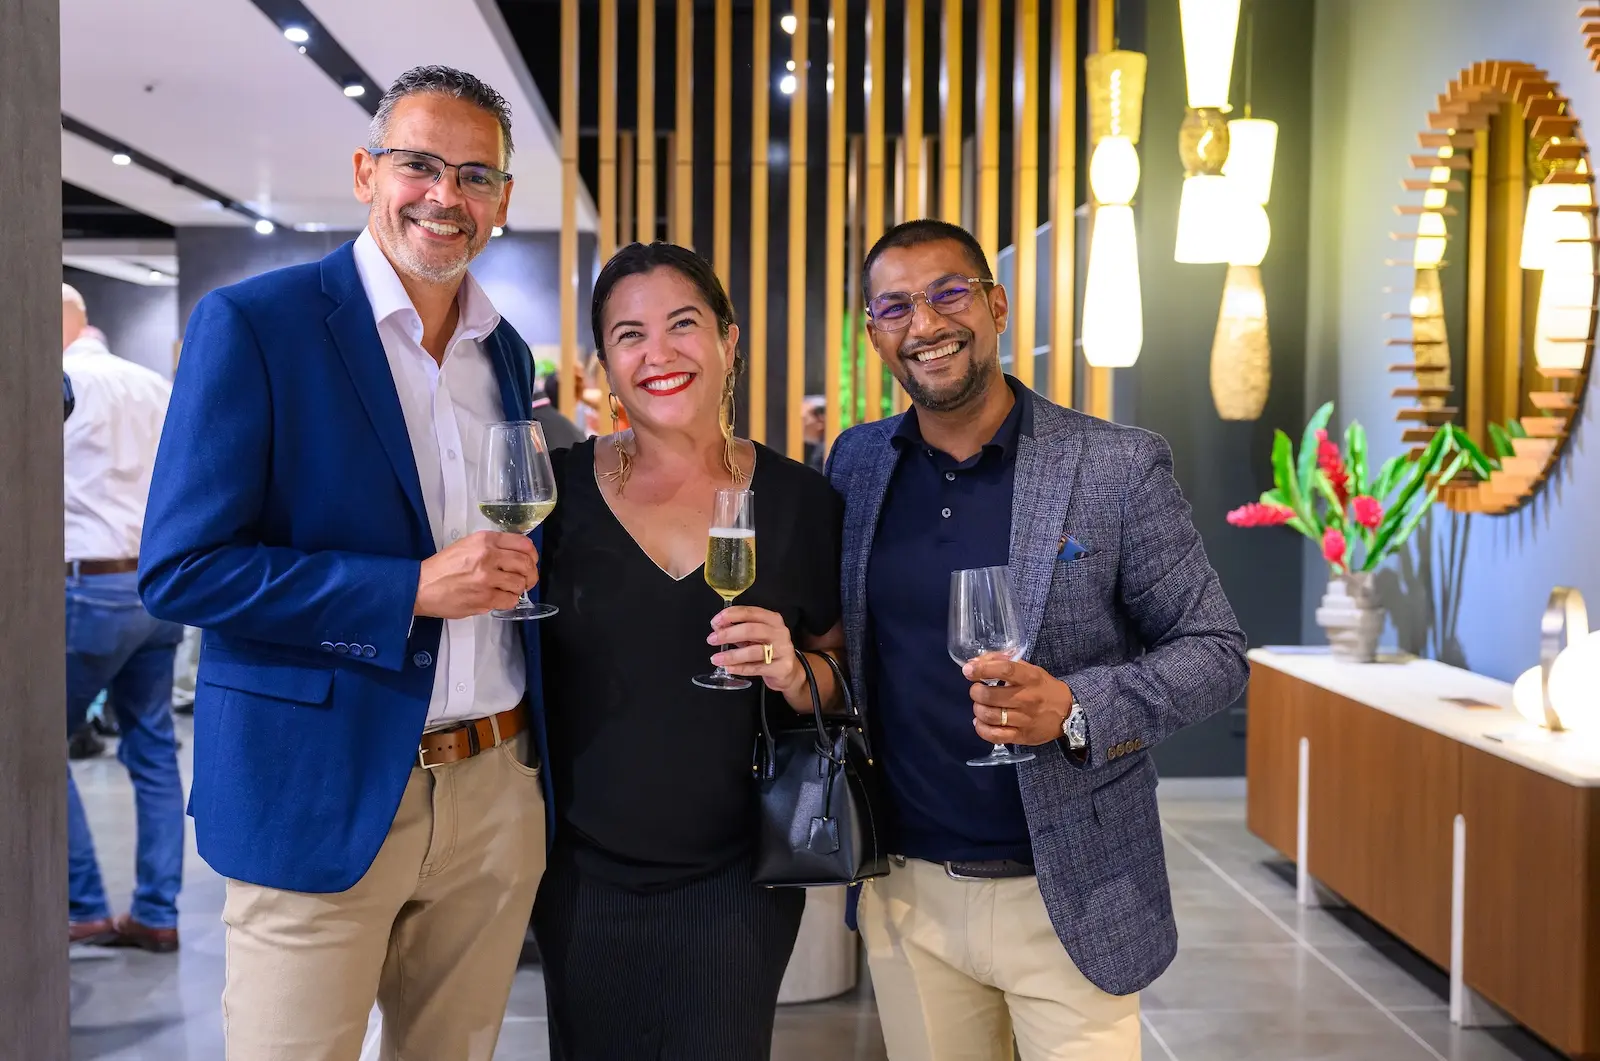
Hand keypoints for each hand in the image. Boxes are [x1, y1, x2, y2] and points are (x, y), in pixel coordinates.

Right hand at [415, 531, 537, 619]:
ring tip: (510, 590)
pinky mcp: (485, 598)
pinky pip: (510, 600)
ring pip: (520, 583)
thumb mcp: (467, 545)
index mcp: (485, 540)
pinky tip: (501, 598)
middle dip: (531, 574)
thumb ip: (492, 547)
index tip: (532, 561)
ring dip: (519, 589)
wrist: (422, 586)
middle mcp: (488, 556)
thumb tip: (517, 555)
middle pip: (525, 564)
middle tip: (527, 580)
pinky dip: (510, 600)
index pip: (523, 543)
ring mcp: (487, 578)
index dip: (532, 555)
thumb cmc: (443, 567)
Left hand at [708, 606, 803, 696]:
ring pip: (754, 651)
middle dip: (728, 634)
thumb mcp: (754, 636)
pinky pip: (757, 668)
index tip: (715, 622)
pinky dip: (740, 668)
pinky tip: (728, 668)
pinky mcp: (782, 668)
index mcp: (773, 619)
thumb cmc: (768, 649)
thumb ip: (737, 629)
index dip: (731, 615)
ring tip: (716, 659)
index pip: (750, 612)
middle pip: (751, 629)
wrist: (788, 671)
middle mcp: (780, 632)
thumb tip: (717, 627)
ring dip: (732, 655)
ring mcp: (783, 650)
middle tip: (712, 639)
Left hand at [963, 654, 1073, 746]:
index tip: (968, 670)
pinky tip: (980, 722)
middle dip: (976, 692)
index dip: (982, 669)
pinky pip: (995, 736)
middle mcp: (1027, 699)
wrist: (1067, 712)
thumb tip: (974, 662)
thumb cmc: (1043, 687)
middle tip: (977, 690)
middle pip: (990, 695)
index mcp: (1030, 678)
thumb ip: (1002, 662)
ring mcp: (1025, 720)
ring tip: (980, 705)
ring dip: (977, 709)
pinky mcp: (1022, 736)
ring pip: (990, 716)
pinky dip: (981, 728)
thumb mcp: (1029, 669)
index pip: (1005, 670)